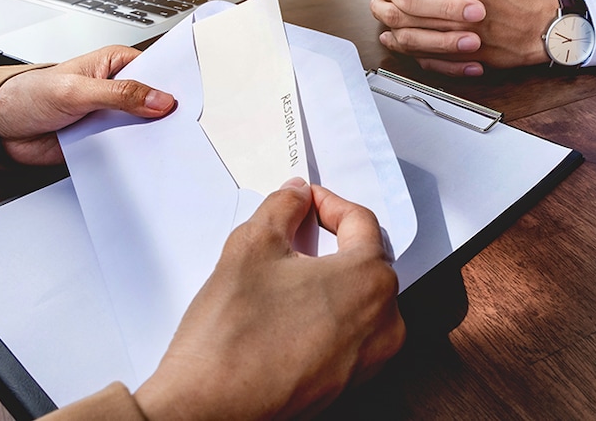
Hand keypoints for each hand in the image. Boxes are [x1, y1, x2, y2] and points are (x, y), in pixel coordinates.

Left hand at [0, 45, 174, 165]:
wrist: (1, 130)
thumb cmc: (28, 95)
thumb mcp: (76, 90)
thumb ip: (119, 95)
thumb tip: (159, 100)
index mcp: (116, 64)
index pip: (156, 70)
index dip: (174, 82)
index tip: (191, 95)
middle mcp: (119, 89)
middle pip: (156, 101)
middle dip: (167, 113)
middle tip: (184, 123)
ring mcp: (114, 116)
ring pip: (146, 127)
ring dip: (153, 136)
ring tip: (170, 142)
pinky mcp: (109, 140)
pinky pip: (132, 149)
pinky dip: (138, 154)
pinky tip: (148, 157)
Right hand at [134, 178, 404, 419]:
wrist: (211, 406)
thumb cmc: (233, 336)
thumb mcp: (253, 243)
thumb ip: (283, 206)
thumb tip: (296, 196)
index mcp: (369, 279)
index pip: (361, 221)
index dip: (327, 202)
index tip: (305, 202)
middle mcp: (384, 320)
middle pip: (365, 258)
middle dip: (330, 238)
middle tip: (294, 230)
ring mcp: (370, 356)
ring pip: (358, 295)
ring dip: (329, 276)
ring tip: (287, 273)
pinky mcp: (350, 379)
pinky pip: (350, 329)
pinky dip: (327, 310)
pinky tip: (289, 309)